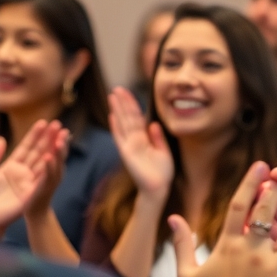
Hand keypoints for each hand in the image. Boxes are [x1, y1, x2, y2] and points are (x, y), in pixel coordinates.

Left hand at [0, 120, 70, 237]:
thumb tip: (0, 138)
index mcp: (12, 167)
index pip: (27, 147)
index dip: (35, 135)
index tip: (44, 122)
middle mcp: (23, 174)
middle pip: (39, 152)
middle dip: (49, 139)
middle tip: (58, 124)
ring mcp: (28, 183)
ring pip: (44, 163)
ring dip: (53, 151)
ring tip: (61, 137)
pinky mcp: (30, 194)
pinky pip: (41, 180)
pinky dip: (46, 169)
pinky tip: (49, 157)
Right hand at [108, 86, 172, 201]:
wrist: (158, 188)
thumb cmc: (161, 173)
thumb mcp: (164, 152)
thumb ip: (158, 138)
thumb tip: (154, 123)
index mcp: (144, 139)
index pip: (137, 118)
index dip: (133, 105)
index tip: (127, 92)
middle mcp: (135, 140)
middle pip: (128, 117)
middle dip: (123, 102)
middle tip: (117, 88)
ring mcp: (129, 146)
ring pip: (123, 123)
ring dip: (118, 109)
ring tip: (112, 96)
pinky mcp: (126, 153)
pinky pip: (119, 137)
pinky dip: (116, 127)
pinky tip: (112, 116)